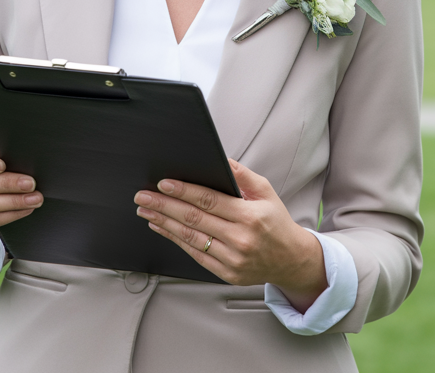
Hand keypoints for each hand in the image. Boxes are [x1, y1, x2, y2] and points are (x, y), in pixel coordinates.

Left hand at [134, 159, 327, 311]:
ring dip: (164, 223)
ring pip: (190, 238)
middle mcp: (240, 239)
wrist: (291, 259)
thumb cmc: (276, 222)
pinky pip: (195, 255)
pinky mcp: (226, 273)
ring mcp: (232, 259)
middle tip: (144, 197)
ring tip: (147, 211)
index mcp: (250, 216)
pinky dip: (175, 240)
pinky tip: (163, 228)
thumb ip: (242, 175)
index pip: (209, 200)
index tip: (163, 184)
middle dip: (164, 206)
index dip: (184, 191)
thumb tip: (220, 160)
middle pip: (194, 219)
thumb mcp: (266, 191)